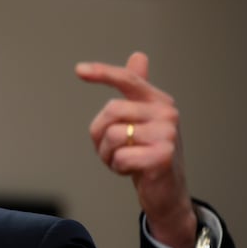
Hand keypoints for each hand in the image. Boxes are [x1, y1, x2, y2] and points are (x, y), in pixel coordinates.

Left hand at [76, 52, 196, 247]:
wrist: (167, 191)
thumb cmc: (149, 154)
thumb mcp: (142, 121)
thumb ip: (138, 91)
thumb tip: (138, 56)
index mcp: (159, 101)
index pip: (128, 80)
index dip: (102, 72)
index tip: (79, 70)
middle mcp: (167, 113)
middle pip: (110, 111)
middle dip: (100, 135)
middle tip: (111, 150)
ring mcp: (168, 134)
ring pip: (112, 136)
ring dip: (108, 154)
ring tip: (124, 161)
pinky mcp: (163, 156)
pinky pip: (120, 157)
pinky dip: (118, 168)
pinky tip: (133, 171)